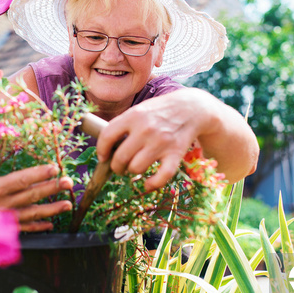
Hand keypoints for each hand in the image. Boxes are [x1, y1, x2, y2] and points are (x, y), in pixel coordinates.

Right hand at [0, 152, 72, 231]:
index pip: (21, 180)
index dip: (38, 174)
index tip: (53, 168)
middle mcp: (2, 205)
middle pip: (31, 196)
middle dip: (52, 189)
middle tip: (68, 183)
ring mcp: (4, 218)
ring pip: (32, 214)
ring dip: (51, 209)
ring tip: (67, 204)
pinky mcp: (3, 227)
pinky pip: (23, 229)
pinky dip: (37, 228)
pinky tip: (50, 225)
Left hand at [95, 88, 258, 190]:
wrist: (192, 108)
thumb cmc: (160, 111)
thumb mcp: (140, 110)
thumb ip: (124, 125)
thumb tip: (105, 148)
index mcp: (133, 115)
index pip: (107, 136)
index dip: (101, 150)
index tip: (103, 157)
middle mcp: (146, 129)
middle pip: (120, 157)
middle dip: (116, 166)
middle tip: (119, 167)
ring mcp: (161, 142)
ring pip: (136, 168)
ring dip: (133, 172)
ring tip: (135, 168)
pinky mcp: (175, 153)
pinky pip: (161, 177)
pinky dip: (152, 184)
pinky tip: (147, 184)